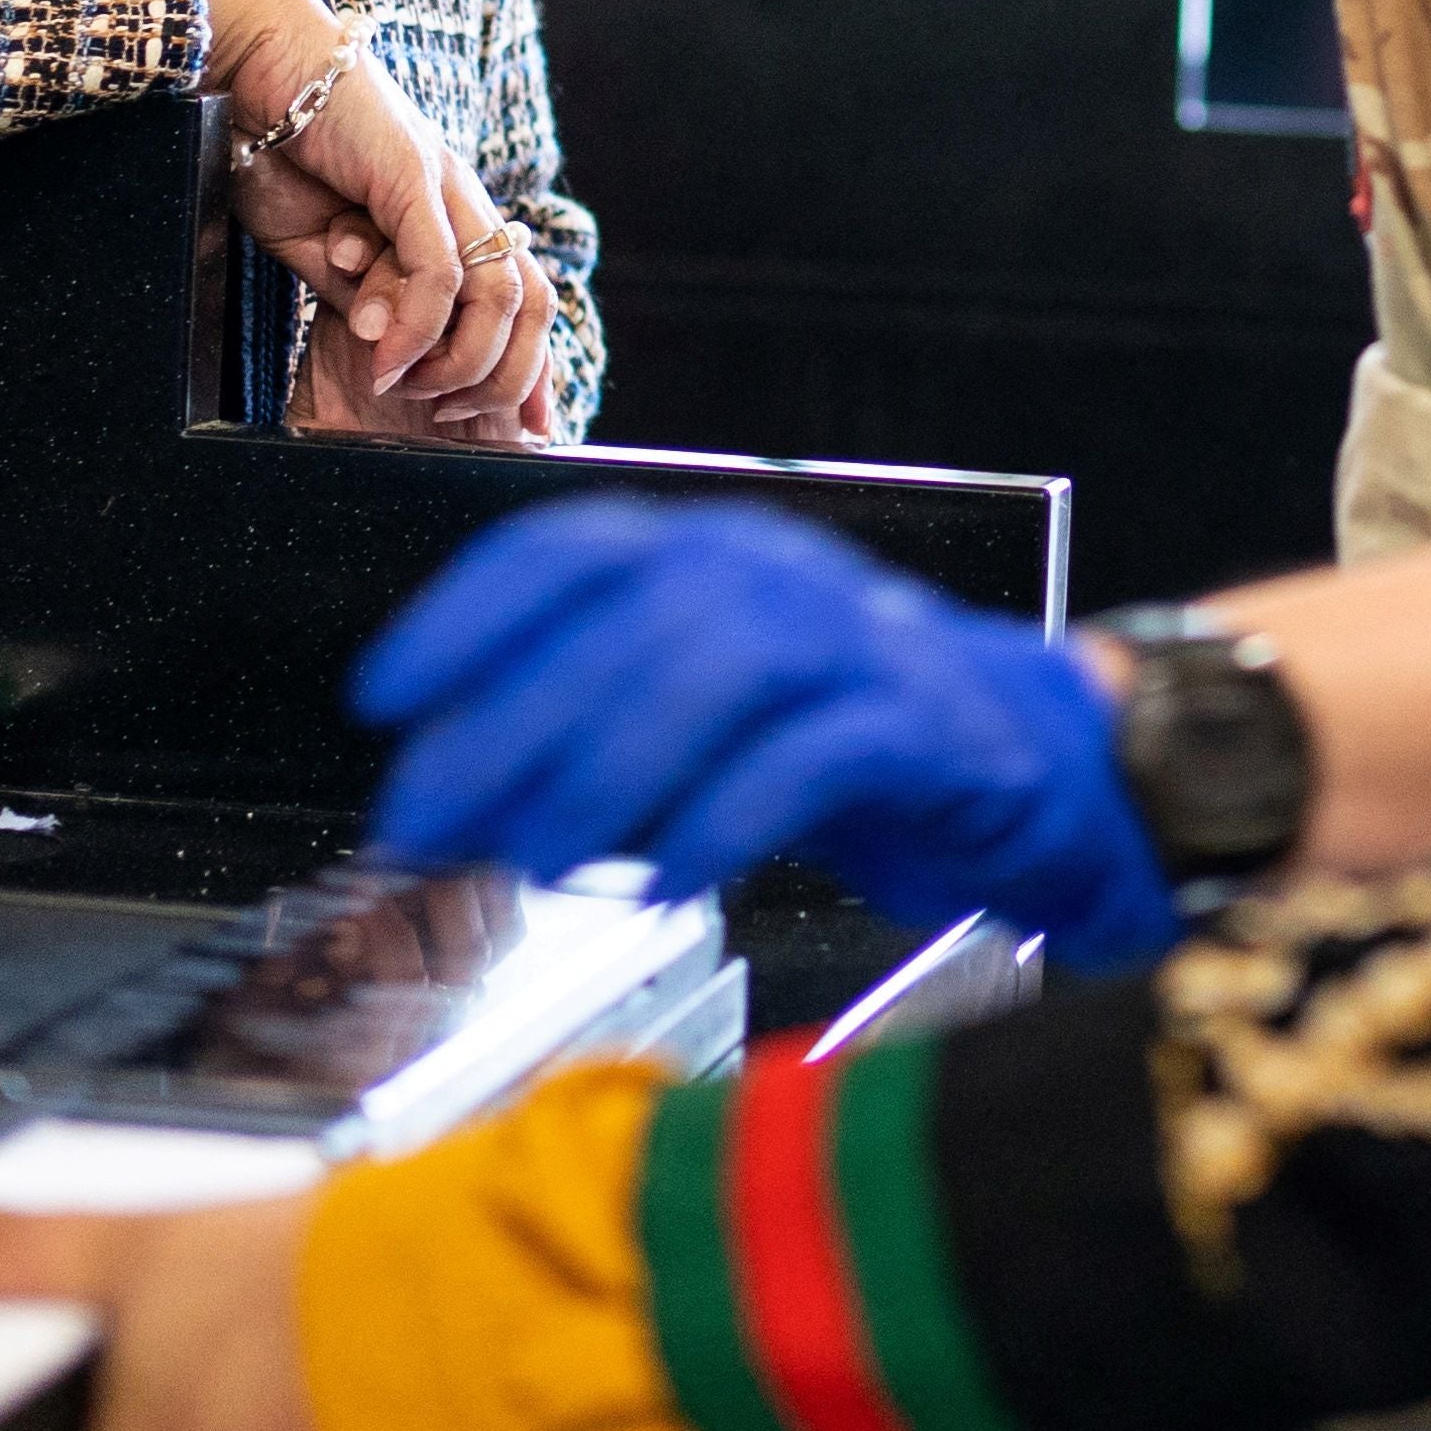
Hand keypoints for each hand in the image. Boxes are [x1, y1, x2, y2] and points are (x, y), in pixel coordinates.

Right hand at [206, 0, 546, 429]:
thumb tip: (390, 348)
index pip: (523, 296)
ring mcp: (445, 185)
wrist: (253, 64)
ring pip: (497, 293)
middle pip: (530, 303)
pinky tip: (387, 354)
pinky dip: (419, 325)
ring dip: (460, 358)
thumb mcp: (323, 247)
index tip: (526, 427)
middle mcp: (463, 200)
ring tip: (411, 389)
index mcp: (450, 215)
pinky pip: (437, 270)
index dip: (532, 364)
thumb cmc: (280, 149)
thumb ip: (363, 293)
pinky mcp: (413, 175)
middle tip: (446, 415)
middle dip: (502, 376)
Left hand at [353, 503, 1182, 966]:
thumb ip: (583, 749)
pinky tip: (667, 882)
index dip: (468, 613)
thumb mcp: (703, 732)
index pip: (573, 548)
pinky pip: (814, 756)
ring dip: (608, 763)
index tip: (384, 693)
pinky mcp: (926, 726)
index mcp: (715, 557)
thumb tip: (444, 804)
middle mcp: (781, 575)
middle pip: (628, 615)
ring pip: (718, 664)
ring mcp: (860, 643)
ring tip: (540, 860)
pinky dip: (726, 816)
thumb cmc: (851, 748)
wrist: (1046, 773)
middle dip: (508, 720)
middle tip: (429, 820)